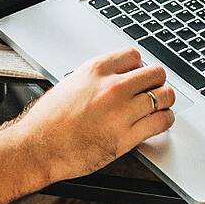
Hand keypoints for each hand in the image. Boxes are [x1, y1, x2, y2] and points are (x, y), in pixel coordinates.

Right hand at [15, 49, 175, 181]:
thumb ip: (97, 78)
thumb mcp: (71, 84)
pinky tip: (160, 122)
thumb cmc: (48, 120)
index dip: (139, 67)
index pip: (134, 56)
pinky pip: (161, 122)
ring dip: (165, 101)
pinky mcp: (127, 137)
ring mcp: (121, 111)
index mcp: (95, 70)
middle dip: (157, 82)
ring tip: (161, 106)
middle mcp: (111, 87)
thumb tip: (116, 77)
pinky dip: (165, 121)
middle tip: (154, 90)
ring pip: (164, 96)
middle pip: (155, 74)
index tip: (139, 75)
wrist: (38, 147)